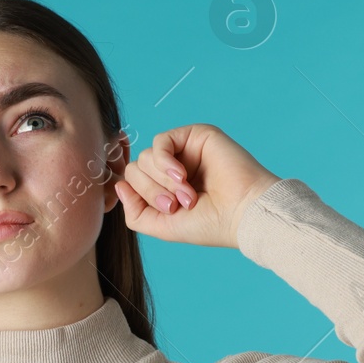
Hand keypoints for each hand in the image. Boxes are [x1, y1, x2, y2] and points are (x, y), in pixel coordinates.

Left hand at [111, 124, 279, 248]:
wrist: (243, 213)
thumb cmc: (210, 224)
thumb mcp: (162, 226)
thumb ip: (135, 212)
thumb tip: (119, 186)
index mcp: (165, 188)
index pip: (132, 183)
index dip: (140, 197)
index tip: (166, 211)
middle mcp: (172, 168)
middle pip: (135, 170)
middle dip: (152, 191)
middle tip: (177, 206)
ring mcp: (183, 151)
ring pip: (145, 158)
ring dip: (163, 181)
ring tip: (188, 195)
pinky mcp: (194, 136)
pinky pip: (160, 142)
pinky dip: (165, 162)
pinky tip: (182, 176)